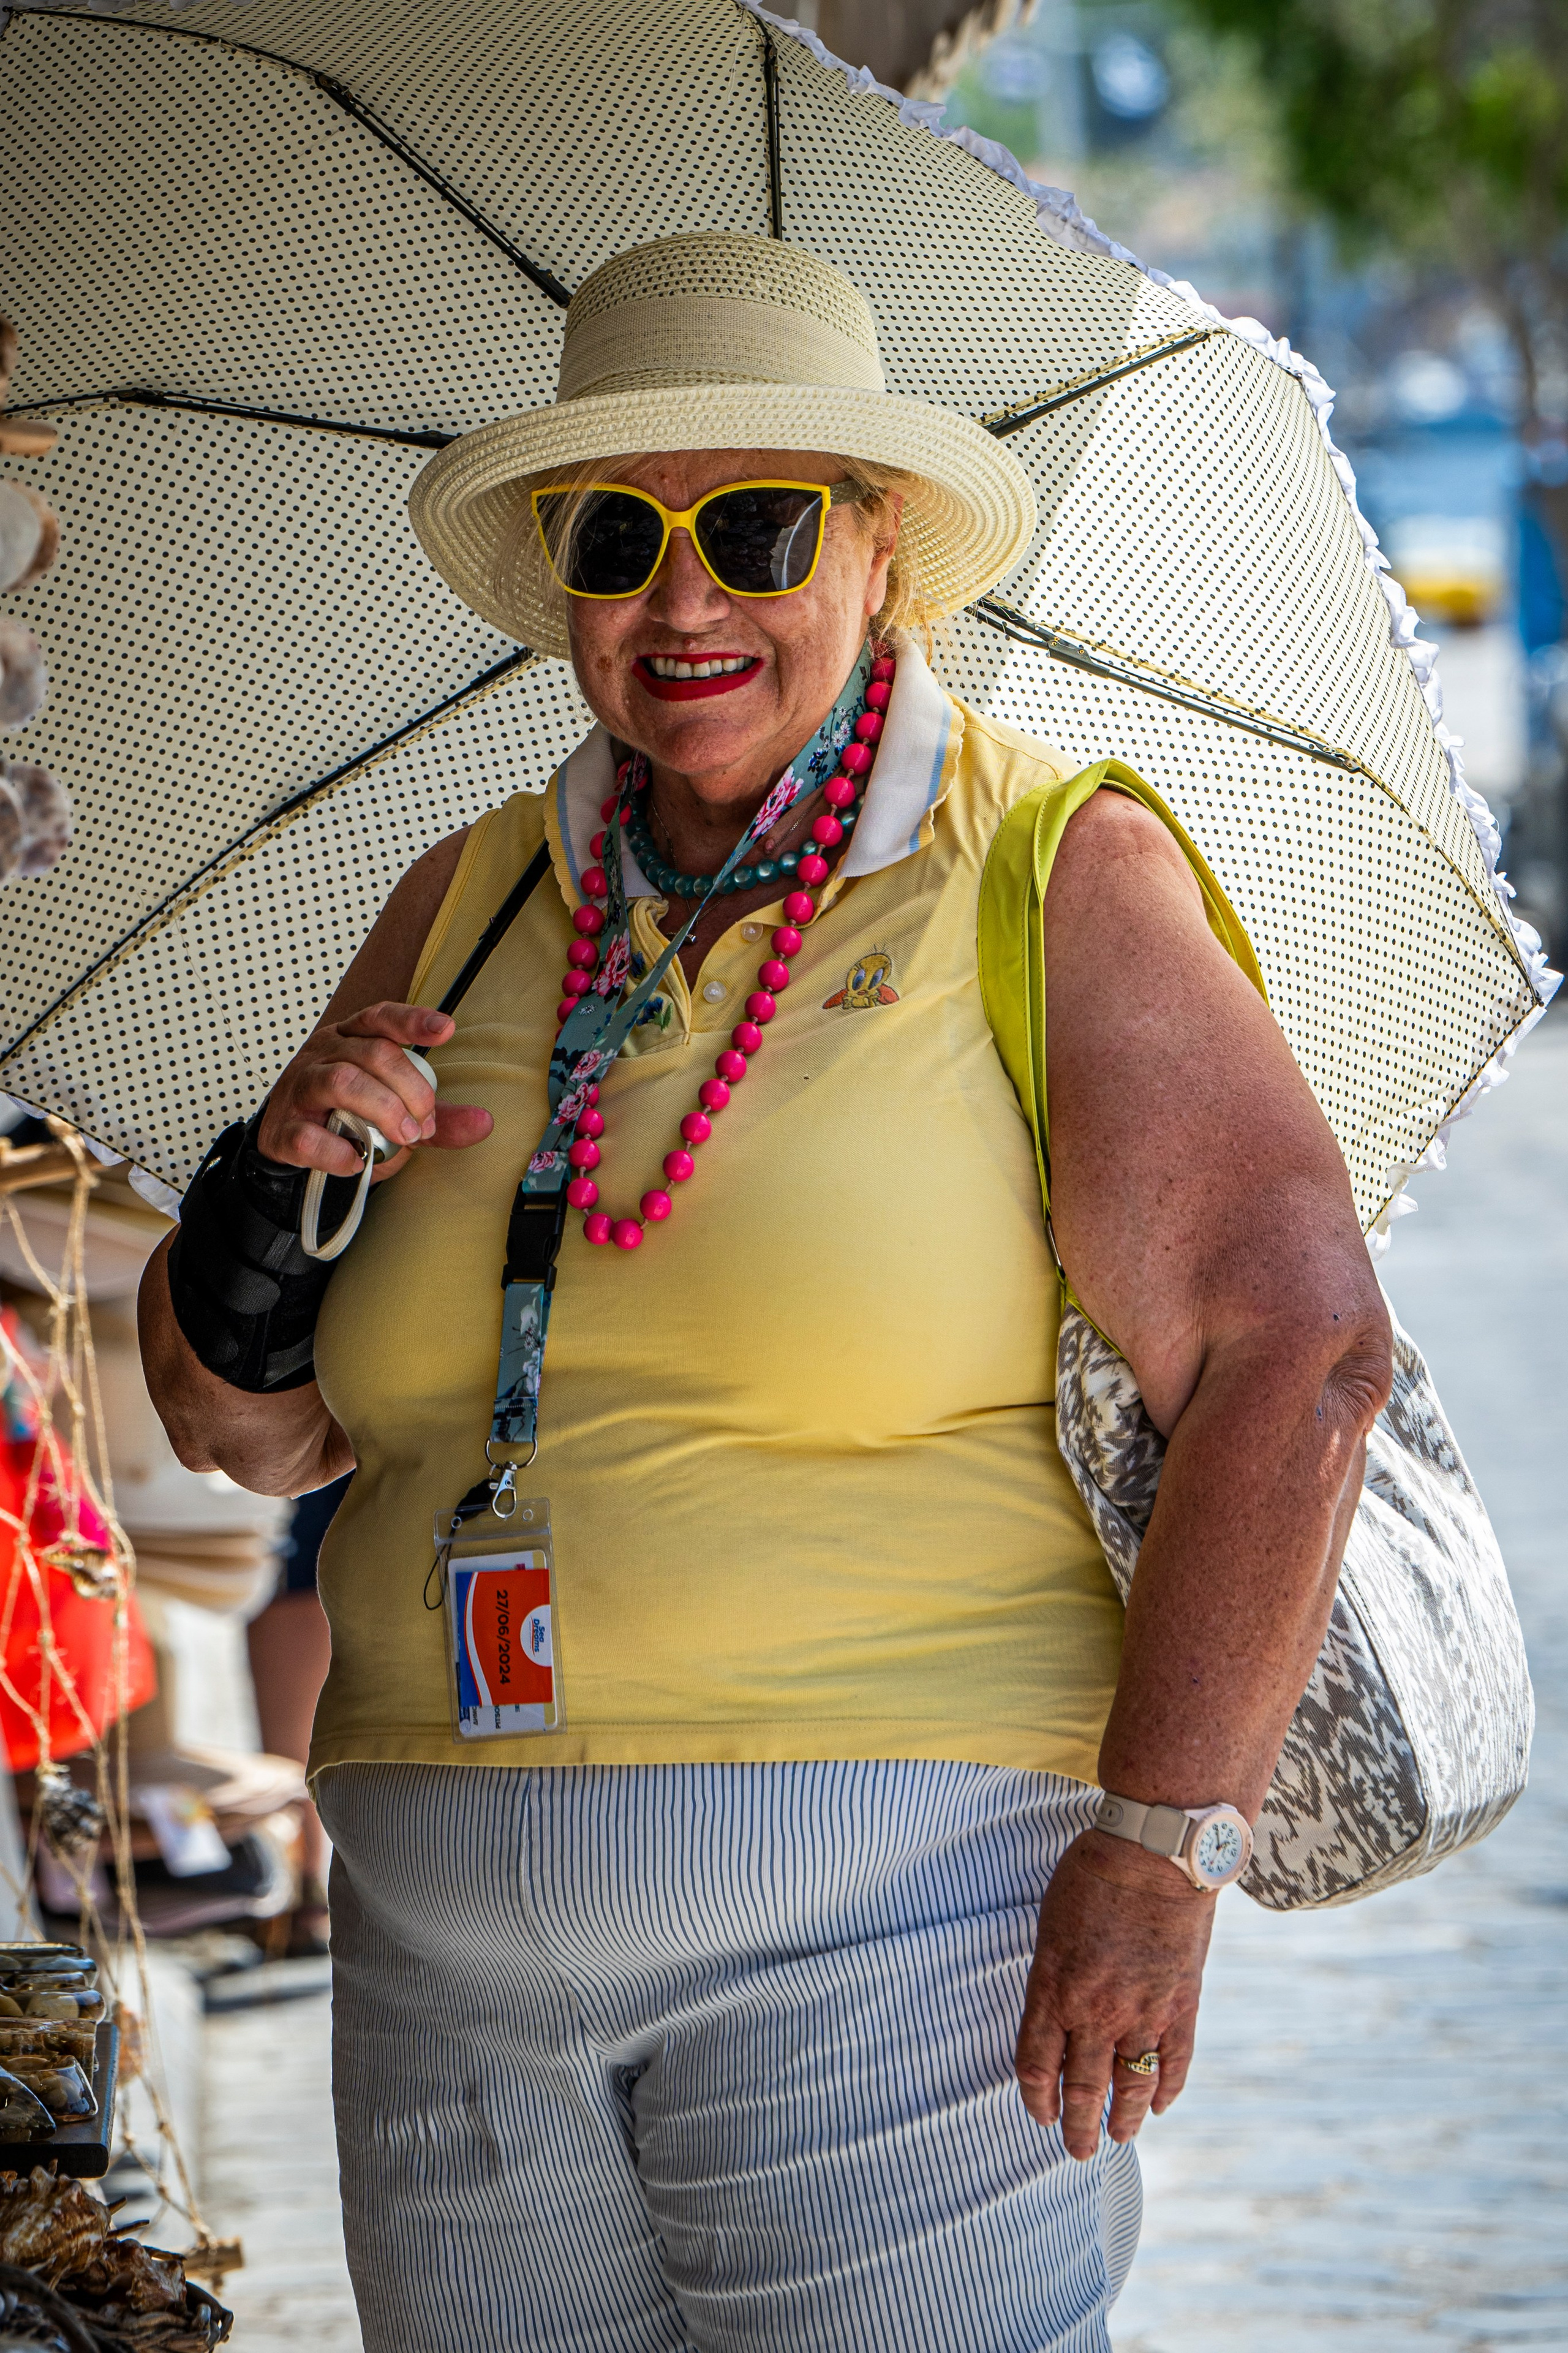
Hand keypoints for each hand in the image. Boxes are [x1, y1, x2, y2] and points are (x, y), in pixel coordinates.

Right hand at [256, 1002, 492, 1178]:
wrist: (290, 1146)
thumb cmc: (346, 1119)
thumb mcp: (397, 1113)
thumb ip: (437, 1118)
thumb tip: (484, 1122)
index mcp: (351, 1040)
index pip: (381, 1018)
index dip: (412, 1020)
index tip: (444, 1029)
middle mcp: (325, 1055)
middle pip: (373, 1053)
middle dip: (410, 1089)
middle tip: (424, 1125)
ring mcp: (300, 1089)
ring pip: (341, 1081)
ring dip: (382, 1110)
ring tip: (403, 1138)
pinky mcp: (283, 1130)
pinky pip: (309, 1135)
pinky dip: (338, 1152)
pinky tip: (357, 1161)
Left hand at [1015, 1828, 1214, 2158]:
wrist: (1156, 1855)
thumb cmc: (1092, 1878)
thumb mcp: (1051, 1927)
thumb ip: (1052, 1978)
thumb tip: (1055, 2015)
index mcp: (1054, 1990)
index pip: (1037, 2066)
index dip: (1037, 2099)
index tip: (1041, 2114)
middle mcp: (1096, 2013)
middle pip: (1083, 2090)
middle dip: (1077, 2128)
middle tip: (1077, 2151)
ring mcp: (1143, 2014)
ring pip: (1131, 2089)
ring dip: (1122, 2122)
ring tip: (1117, 2141)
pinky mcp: (1182, 2007)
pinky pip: (1175, 2065)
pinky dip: (1166, 2091)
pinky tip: (1158, 2107)